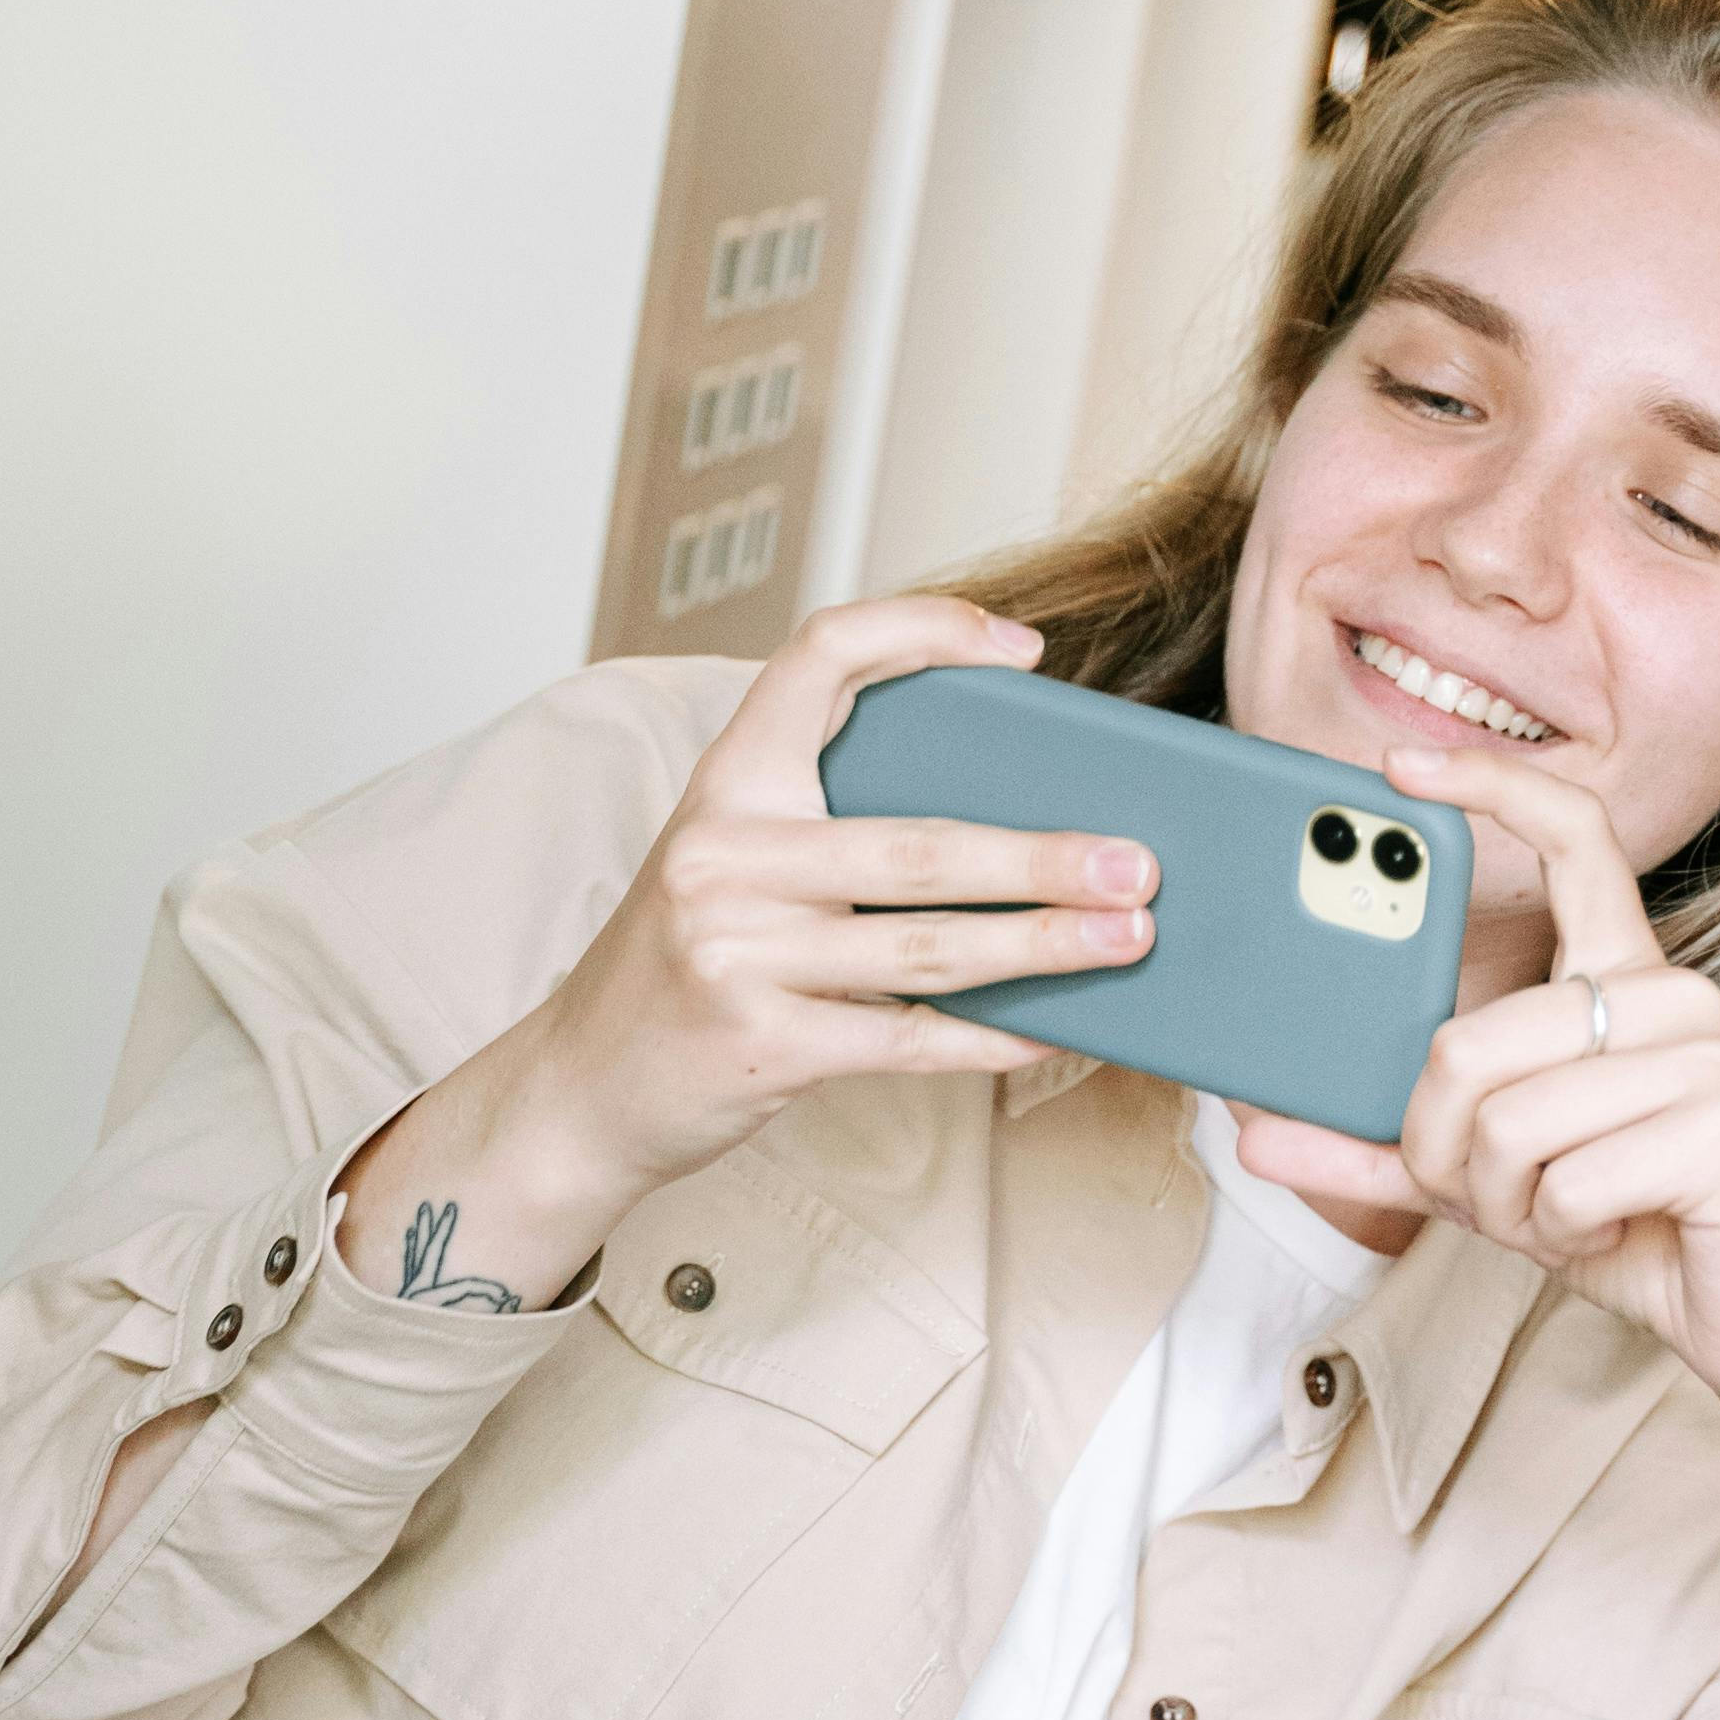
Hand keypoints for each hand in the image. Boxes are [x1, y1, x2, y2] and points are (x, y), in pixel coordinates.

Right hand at [336, 600, 1155, 1301]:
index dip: (925, 631)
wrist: (583, 1087)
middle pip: (920, 843)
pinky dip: (991, 1036)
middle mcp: (724, 854)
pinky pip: (908, 1037)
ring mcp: (737, 951)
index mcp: (726, 783)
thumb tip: (1008, 811)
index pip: (820, 657)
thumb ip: (827, 822)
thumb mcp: (731, 862)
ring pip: (930, 945)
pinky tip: (1054, 1029)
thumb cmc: (686, 964)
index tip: (1023, 650)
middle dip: (1045, 856)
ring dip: (1047, 944)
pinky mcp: (761, 1042)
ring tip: (1129, 938)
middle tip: (1137, 862)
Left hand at [1230, 740, 1719, 1492]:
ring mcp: (1703, 1054)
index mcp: (1621, 983)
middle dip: (1449, 1155)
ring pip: (1506, 1123)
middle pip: (1465, 1044)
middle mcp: (1670, 995)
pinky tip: (1624, 1232)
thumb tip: (1254, 1135)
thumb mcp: (1490, 1188)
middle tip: (1507, 1198)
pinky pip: (1562, 1180)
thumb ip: (1382, 1154)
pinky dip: (1564, 1234)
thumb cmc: (1635, 1235)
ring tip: (1577, 1215)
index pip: (1573, 840)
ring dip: (1511, 1206)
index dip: (1491, 787)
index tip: (1400, 770)